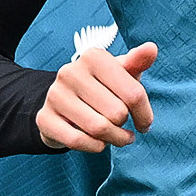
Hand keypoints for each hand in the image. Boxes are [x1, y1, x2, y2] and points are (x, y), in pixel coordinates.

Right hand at [38, 41, 157, 150]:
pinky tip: (100, 144)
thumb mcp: (120, 73)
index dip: (145, 114)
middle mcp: (70, 72)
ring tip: (118, 138)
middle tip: (123, 127)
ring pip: (98, 128)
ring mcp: (55, 95)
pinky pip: (77, 141)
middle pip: (117, 113)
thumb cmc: (101, 87)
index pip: (134, 94)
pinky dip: (94, 147)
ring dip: (114, 140)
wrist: (63, 101)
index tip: (145, 123)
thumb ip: (137, 62)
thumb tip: (151, 48)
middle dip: (125, 126)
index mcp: (93, 57)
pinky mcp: (44, 118)